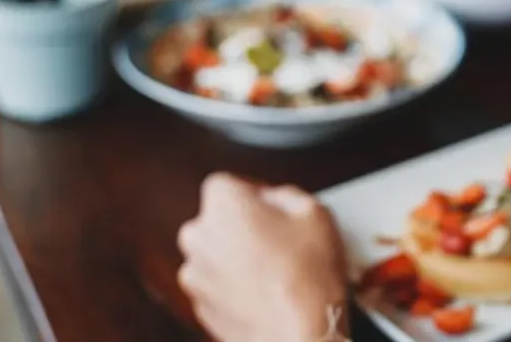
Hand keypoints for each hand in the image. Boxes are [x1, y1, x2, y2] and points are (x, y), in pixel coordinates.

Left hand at [178, 174, 348, 341]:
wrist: (298, 334)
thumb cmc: (307, 275)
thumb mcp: (315, 211)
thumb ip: (286, 194)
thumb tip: (274, 199)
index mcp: (222, 203)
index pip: (228, 184)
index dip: (254, 194)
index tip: (275, 209)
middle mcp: (199, 235)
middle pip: (217, 219)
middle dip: (243, 226)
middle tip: (280, 239)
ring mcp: (195, 275)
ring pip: (216, 254)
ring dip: (238, 257)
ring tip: (277, 271)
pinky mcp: (200, 307)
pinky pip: (218, 285)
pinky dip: (236, 287)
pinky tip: (268, 293)